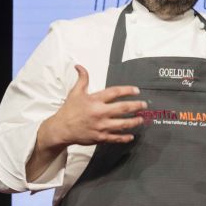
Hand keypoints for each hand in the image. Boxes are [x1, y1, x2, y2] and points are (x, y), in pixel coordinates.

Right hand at [27, 65, 146, 180]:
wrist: (61, 129)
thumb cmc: (69, 110)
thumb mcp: (75, 92)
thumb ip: (82, 79)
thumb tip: (80, 66)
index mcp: (95, 100)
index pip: (115, 92)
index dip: (127, 90)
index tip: (136, 90)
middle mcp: (99, 113)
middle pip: (123, 108)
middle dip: (136, 106)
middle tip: (144, 105)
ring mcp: (101, 126)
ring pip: (122, 124)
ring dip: (134, 121)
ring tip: (141, 118)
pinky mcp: (100, 137)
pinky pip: (115, 138)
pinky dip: (124, 138)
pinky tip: (131, 135)